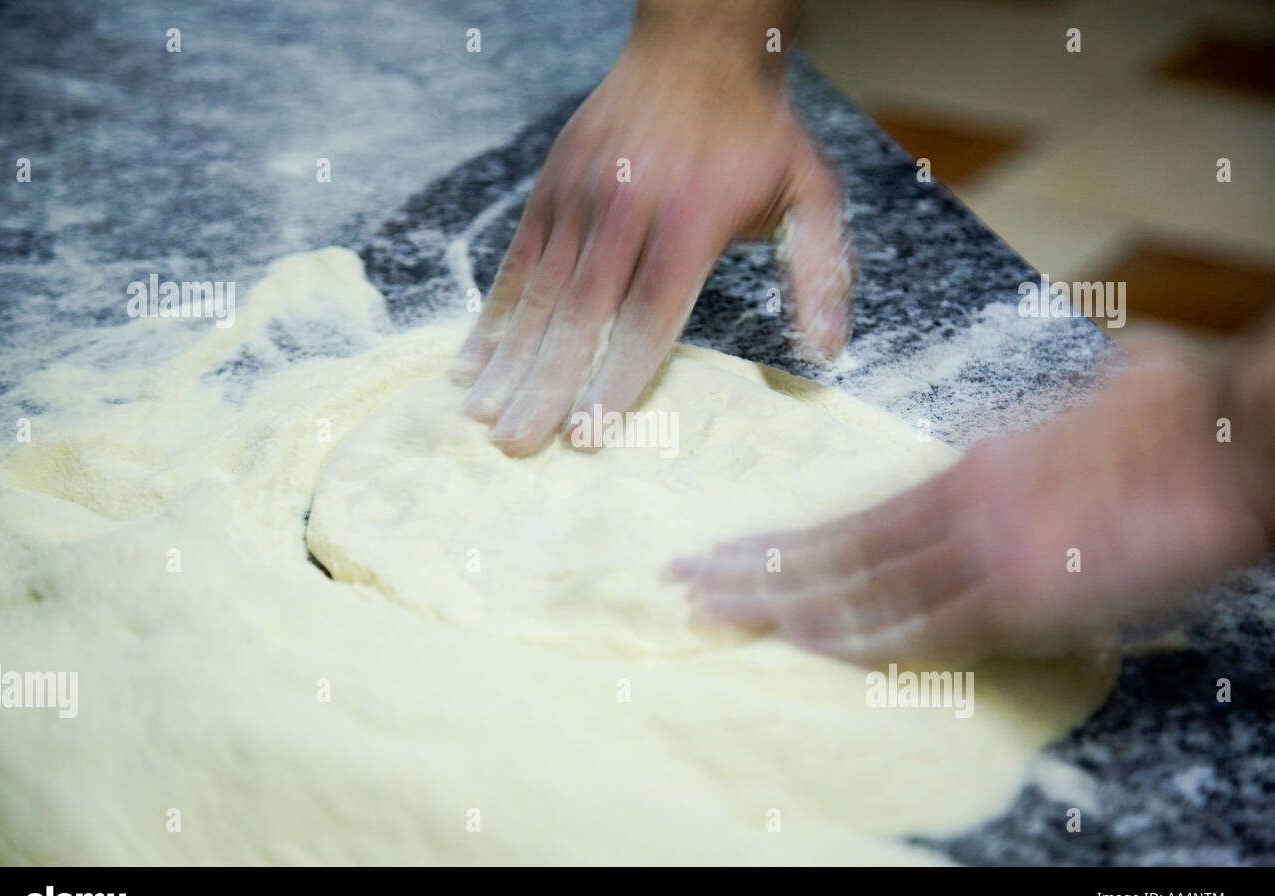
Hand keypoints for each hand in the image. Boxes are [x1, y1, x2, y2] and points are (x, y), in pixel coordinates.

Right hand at [453, 17, 855, 455]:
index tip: (589, 433)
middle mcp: (628, 208)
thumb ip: (819, 269)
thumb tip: (830, 349)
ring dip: (509, 359)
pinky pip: (517, 262)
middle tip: (517, 445)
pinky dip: (493, 315)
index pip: (648, 314)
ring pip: (541, 292)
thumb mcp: (810, 188)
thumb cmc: (757, 132)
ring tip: (484, 417)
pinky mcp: (551, 188)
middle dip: (546, 386)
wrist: (698, 46)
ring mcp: (581, 197)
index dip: (617, 378)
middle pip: (582, 313)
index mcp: (692, 218)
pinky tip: (470, 361)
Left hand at [671, 354, 1274, 662]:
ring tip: (713, 612)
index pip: (846, 516)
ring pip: (858, 583)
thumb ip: (1011, 454)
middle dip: (752, 567)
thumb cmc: (1163, 419)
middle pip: (830, 546)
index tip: (725, 551)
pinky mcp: (1024, 586)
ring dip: (781, 601)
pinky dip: (860, 634)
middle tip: (681, 581)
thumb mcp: (1065, 419)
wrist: (1225, 438)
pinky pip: (924, 623)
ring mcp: (984, 545)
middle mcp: (957, 502)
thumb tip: (985, 467)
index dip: (780, 540)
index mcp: (965, 466)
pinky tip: (806, 641)